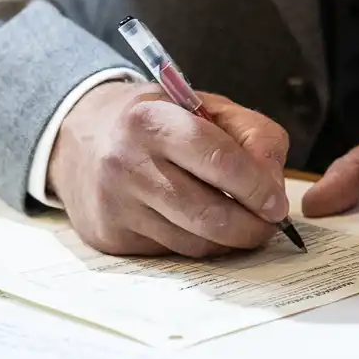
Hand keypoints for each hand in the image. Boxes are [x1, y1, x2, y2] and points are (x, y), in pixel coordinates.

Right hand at [47, 75, 290, 257]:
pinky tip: (203, 227)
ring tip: (243, 226)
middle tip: (270, 225)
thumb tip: (274, 187)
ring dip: (229, 241)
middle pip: (207, 213)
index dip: (256, 186)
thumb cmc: (157, 121)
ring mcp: (116, 204)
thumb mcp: (204, 106)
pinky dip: (198, 244)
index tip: (278, 204)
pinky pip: (172, 251)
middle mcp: (127, 163)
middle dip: (250, 227)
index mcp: (152, 119)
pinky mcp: (111, 236)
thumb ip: (252, 135)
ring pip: (193, 242)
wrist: (81, 138)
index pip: (217, 158)